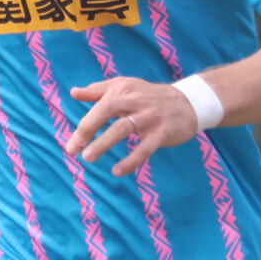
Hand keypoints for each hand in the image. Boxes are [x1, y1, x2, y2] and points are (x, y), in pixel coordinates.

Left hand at [66, 77, 197, 177]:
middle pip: (107, 109)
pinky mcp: (162, 132)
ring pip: (123, 127)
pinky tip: (117, 171)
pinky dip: (131, 160)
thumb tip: (73, 92)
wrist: (189, 103)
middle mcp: (136, 100)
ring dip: (104, 143)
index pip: (99, 105)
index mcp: (123, 90)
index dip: (84, 125)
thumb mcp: (125, 87)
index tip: (71, 145)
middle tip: (73, 150)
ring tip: (88, 158)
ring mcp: (150, 116)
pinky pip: (145, 148)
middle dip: (88, 128)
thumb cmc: (149, 97)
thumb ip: (98, 91)